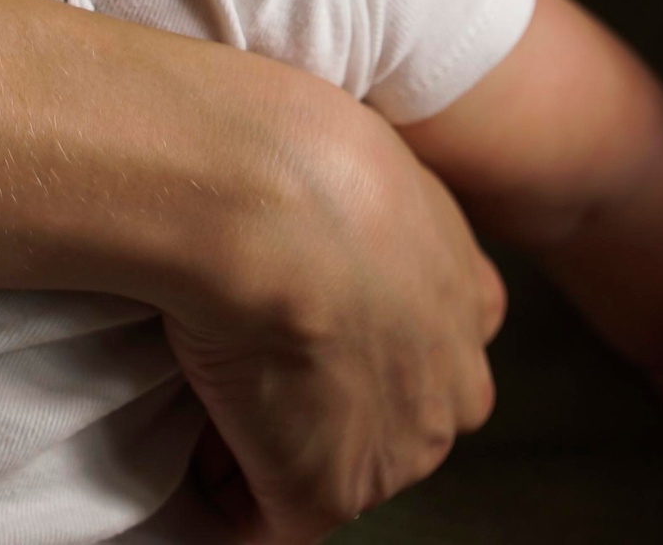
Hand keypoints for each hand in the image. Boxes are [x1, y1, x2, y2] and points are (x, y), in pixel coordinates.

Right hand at [161, 94, 504, 541]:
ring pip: (323, 466)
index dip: (348, 343)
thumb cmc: (302, 154)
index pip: (418, 352)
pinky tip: (190, 427)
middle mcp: (456, 389)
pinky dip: (214, 490)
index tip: (289, 312)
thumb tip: (301, 230)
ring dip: (264, 440)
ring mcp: (397, 452)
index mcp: (473, 304)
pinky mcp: (326, 495)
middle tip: (245, 346)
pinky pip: (259, 519)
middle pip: (381, 421)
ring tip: (214, 372)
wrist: (272, 194)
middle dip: (317, 404)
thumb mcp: (366, 162)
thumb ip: (367, 215)